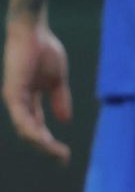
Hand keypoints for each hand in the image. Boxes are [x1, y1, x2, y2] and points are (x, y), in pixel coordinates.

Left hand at [3, 18, 72, 161]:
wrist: (34, 32)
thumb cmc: (44, 50)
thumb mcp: (57, 81)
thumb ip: (60, 100)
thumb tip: (65, 120)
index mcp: (29, 100)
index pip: (38, 127)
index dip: (50, 142)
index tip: (65, 154)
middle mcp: (19, 103)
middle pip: (31, 133)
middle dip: (47, 148)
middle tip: (63, 159)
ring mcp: (14, 99)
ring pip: (26, 130)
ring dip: (41, 144)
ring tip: (58, 152)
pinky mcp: (13, 93)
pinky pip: (23, 118)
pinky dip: (33, 130)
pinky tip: (45, 140)